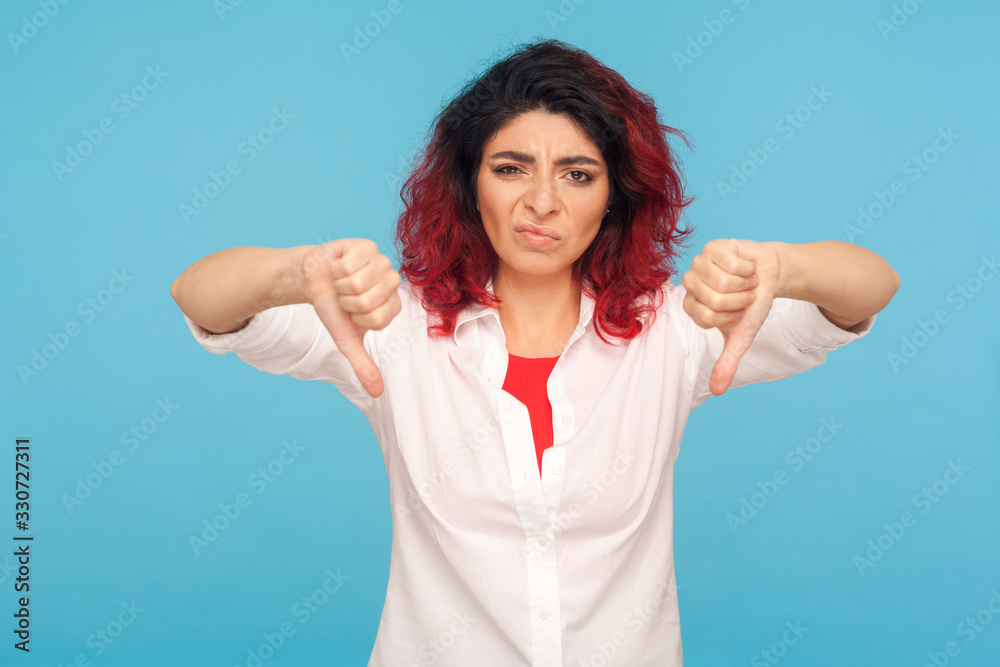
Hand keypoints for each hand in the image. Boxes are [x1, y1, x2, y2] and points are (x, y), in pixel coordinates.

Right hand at [299, 239, 401, 397]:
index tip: (352, 313)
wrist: (313, 280)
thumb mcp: (346, 339)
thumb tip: (377, 393)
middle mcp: (392, 282)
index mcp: (392, 306)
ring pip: (357, 281)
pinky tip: (339, 266)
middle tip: (344, 296)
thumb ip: (363, 365)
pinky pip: (350, 263)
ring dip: (340, 284)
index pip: (377, 318)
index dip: (356, 317)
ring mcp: (381, 261)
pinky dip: (336, 268)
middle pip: (367, 300)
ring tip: (341, 281)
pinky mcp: (367, 246)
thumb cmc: (333, 308)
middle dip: (346, 301)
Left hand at [682, 239, 780, 395]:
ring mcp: (698, 263)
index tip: (737, 311)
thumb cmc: (752, 305)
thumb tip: (717, 391)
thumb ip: (727, 362)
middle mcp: (690, 284)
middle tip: (744, 295)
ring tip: (746, 281)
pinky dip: (747, 267)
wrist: (769, 275)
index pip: (707, 317)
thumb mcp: (741, 336)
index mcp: (692, 306)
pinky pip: (731, 262)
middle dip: (739, 300)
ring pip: (723, 280)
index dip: (730, 315)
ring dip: (744, 283)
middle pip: (714, 298)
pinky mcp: (712, 246)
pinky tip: (746, 267)